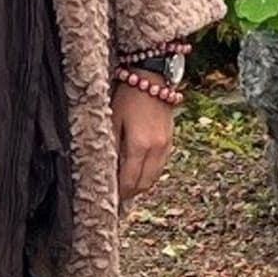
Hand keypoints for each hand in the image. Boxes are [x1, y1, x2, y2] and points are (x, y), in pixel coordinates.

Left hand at [113, 72, 182, 206]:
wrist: (153, 77)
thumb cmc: (128, 95)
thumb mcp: (112, 119)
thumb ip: (112, 146)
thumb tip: (107, 168)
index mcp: (139, 145)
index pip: (129, 180)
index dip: (120, 193)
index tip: (109, 199)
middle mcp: (156, 149)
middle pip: (144, 184)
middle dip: (130, 193)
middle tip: (117, 198)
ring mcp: (166, 146)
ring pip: (154, 177)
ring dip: (141, 185)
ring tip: (127, 187)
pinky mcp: (170, 141)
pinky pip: (160, 166)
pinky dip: (149, 173)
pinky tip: (139, 171)